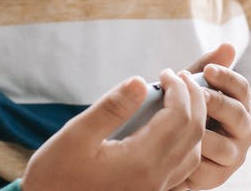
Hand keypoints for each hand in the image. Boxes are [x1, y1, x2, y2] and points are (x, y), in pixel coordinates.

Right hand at [21, 69, 206, 190]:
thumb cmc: (55, 176)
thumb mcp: (76, 135)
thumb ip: (111, 109)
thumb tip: (140, 82)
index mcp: (140, 161)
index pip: (179, 117)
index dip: (179, 89)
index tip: (166, 72)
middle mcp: (155, 178)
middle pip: (194, 134)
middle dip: (194, 100)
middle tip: (180, 78)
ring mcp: (155, 190)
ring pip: (194, 154)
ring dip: (194, 122)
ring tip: (181, 99)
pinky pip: (183, 169)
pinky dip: (187, 144)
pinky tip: (172, 131)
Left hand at [175, 43, 250, 189]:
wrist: (163, 151)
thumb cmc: (180, 113)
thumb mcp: (189, 90)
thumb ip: (205, 69)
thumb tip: (229, 45)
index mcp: (238, 105)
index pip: (242, 88)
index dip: (227, 77)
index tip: (207, 70)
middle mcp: (243, 131)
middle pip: (237, 114)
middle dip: (216, 103)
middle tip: (196, 96)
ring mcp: (233, 156)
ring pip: (224, 146)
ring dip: (203, 135)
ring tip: (181, 125)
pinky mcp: (218, 178)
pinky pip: (208, 170)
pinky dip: (192, 161)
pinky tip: (173, 151)